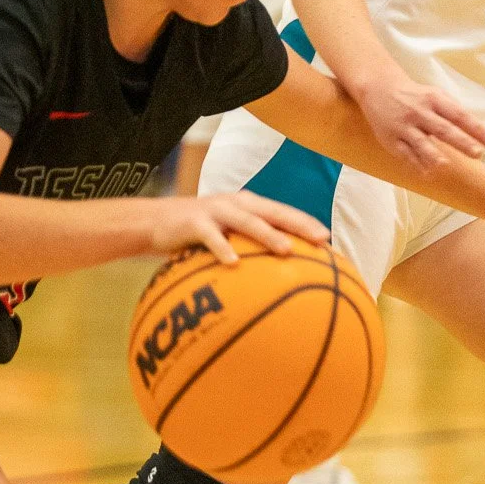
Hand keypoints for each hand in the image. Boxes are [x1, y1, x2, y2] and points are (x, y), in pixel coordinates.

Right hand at [147, 190, 329, 266]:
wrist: (155, 223)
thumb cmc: (197, 236)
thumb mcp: (226, 237)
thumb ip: (249, 249)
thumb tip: (278, 279)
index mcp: (248, 206)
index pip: (283, 212)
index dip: (306, 222)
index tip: (329, 240)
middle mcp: (236, 204)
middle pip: (273, 211)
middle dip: (298, 224)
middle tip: (321, 240)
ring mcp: (215, 210)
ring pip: (247, 221)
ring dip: (268, 234)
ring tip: (287, 250)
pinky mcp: (193, 221)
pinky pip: (210, 237)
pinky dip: (222, 248)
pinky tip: (234, 264)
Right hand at [357, 74, 484, 170]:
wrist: (379, 89)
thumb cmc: (414, 95)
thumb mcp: (434, 94)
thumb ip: (452, 109)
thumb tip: (475, 129)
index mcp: (433, 99)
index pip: (458, 114)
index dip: (475, 127)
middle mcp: (419, 112)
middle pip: (443, 129)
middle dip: (461, 141)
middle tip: (477, 153)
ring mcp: (404, 126)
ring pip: (421, 142)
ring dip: (434, 154)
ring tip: (446, 164)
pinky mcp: (391, 139)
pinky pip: (405, 153)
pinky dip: (416, 164)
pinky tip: (427, 172)